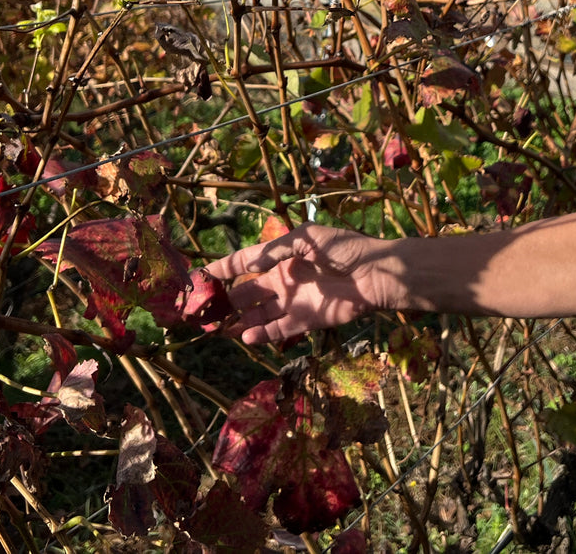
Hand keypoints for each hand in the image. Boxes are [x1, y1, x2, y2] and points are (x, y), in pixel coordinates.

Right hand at [205, 224, 399, 345]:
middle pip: (247, 292)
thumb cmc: (344, 249)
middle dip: (225, 300)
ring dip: (239, 321)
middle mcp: (283, 280)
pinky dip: (261, 334)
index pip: (245, 262)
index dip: (223, 268)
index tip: (200, 275)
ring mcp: (293, 301)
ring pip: (258, 314)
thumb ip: (276, 250)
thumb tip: (249, 267)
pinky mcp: (305, 321)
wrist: (375, 274)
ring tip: (218, 329)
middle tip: (203, 311)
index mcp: (281, 256)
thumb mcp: (307, 238)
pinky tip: (245, 337)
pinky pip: (278, 330)